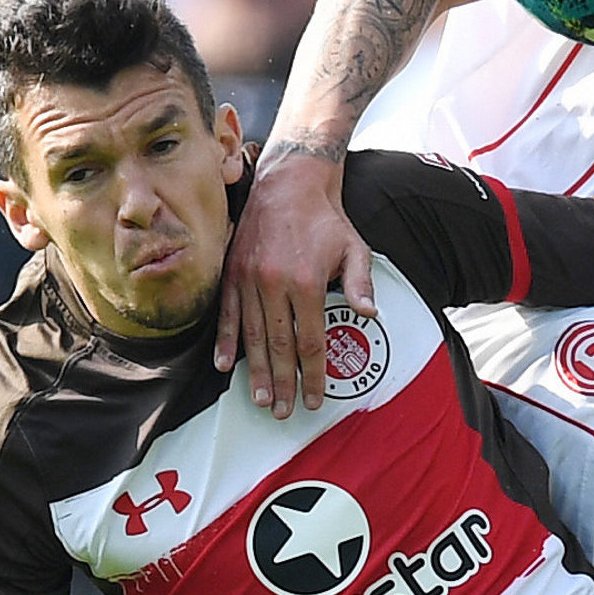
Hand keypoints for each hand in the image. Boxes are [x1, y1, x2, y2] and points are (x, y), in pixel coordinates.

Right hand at [214, 143, 374, 414]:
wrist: (290, 183)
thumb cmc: (327, 221)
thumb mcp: (354, 248)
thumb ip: (360, 283)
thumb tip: (371, 315)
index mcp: (307, 282)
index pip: (311, 342)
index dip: (313, 375)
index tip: (314, 400)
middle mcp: (274, 283)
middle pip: (280, 346)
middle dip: (281, 383)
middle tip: (281, 412)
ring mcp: (249, 278)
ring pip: (252, 335)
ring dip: (255, 371)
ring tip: (259, 399)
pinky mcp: (231, 271)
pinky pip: (225, 312)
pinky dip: (223, 340)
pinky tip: (222, 365)